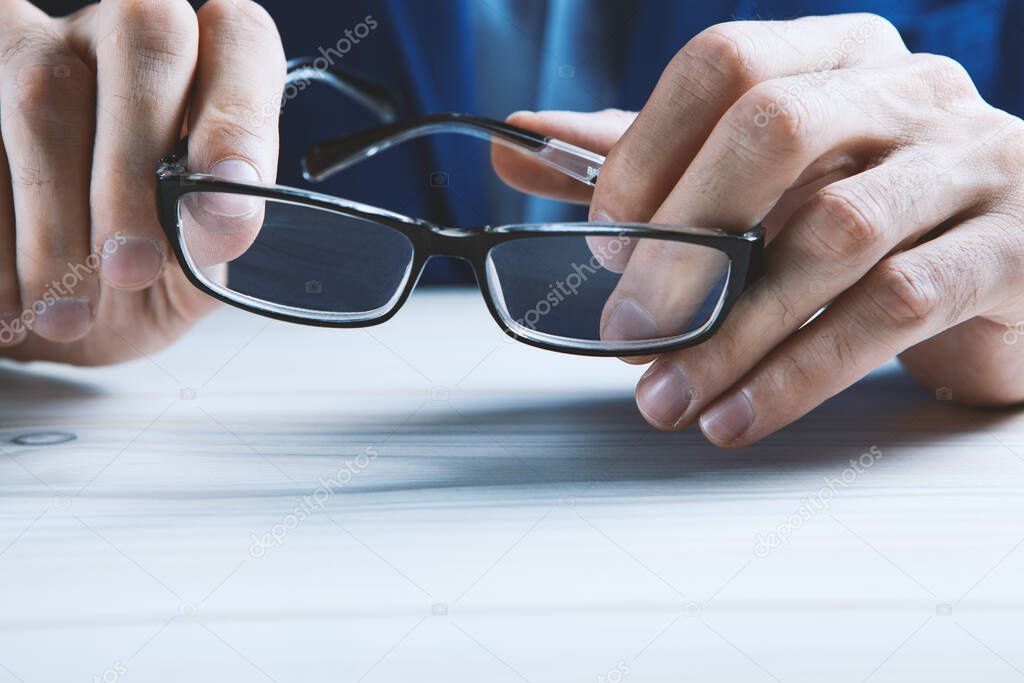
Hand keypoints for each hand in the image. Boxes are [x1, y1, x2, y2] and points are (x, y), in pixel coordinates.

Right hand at [0, 0, 284, 364]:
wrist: (47, 314)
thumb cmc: (134, 277)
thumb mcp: (188, 268)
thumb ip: (212, 232)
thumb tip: (222, 209)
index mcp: (200, 70)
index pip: (237, 38)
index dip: (238, 111)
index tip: (228, 202)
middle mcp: (115, 38)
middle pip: (139, 38)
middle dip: (135, 170)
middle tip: (130, 269)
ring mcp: (26, 46)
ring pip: (40, 96)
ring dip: (53, 223)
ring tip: (64, 314)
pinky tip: (10, 301)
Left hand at [494, 13, 1023, 445]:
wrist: (1001, 275)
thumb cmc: (864, 217)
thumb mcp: (757, 181)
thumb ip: (646, 162)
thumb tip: (519, 143)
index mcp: (836, 59)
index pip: (724, 63)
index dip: (647, 151)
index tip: (603, 238)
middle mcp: (908, 94)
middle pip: (775, 128)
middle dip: (681, 237)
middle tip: (627, 326)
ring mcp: (971, 166)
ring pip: (833, 233)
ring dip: (731, 331)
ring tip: (667, 396)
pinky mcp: (1011, 252)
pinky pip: (895, 308)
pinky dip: (800, 372)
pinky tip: (737, 415)